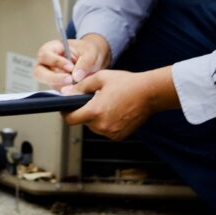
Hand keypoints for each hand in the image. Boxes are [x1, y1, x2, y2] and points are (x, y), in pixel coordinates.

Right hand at [33, 33, 111, 87]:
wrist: (93, 60)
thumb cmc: (87, 51)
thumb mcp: (90, 52)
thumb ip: (85, 62)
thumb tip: (76, 77)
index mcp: (50, 49)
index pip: (45, 55)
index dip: (56, 61)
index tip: (70, 67)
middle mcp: (46, 64)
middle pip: (39, 73)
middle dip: (54, 78)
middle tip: (70, 80)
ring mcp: (50, 76)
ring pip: (49, 84)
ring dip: (64, 85)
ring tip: (79, 82)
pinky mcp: (57, 86)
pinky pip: (59, 91)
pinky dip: (69, 91)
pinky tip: (79, 87)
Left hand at [61, 67, 178, 140]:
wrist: (150, 93)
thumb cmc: (127, 83)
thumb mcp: (101, 78)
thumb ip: (81, 86)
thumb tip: (66, 93)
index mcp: (95, 111)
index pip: (70, 119)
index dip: (65, 113)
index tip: (65, 108)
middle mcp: (102, 126)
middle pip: (83, 122)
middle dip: (85, 111)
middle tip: (94, 99)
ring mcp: (111, 133)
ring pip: (94, 127)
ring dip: (96, 117)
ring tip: (107, 104)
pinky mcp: (119, 136)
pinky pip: (106, 131)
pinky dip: (106, 122)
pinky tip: (115, 111)